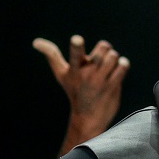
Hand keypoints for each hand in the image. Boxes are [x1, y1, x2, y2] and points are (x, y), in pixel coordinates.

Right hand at [33, 34, 129, 156]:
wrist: (88, 118)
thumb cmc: (74, 90)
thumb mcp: (62, 74)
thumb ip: (51, 55)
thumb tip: (35, 41)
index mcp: (74, 69)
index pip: (75, 54)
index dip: (77, 46)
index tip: (77, 39)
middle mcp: (87, 74)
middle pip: (103, 47)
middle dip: (104, 49)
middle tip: (101, 58)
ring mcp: (101, 81)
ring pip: (114, 56)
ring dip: (114, 58)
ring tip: (108, 66)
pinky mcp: (113, 86)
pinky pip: (123, 66)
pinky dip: (122, 65)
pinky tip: (117, 71)